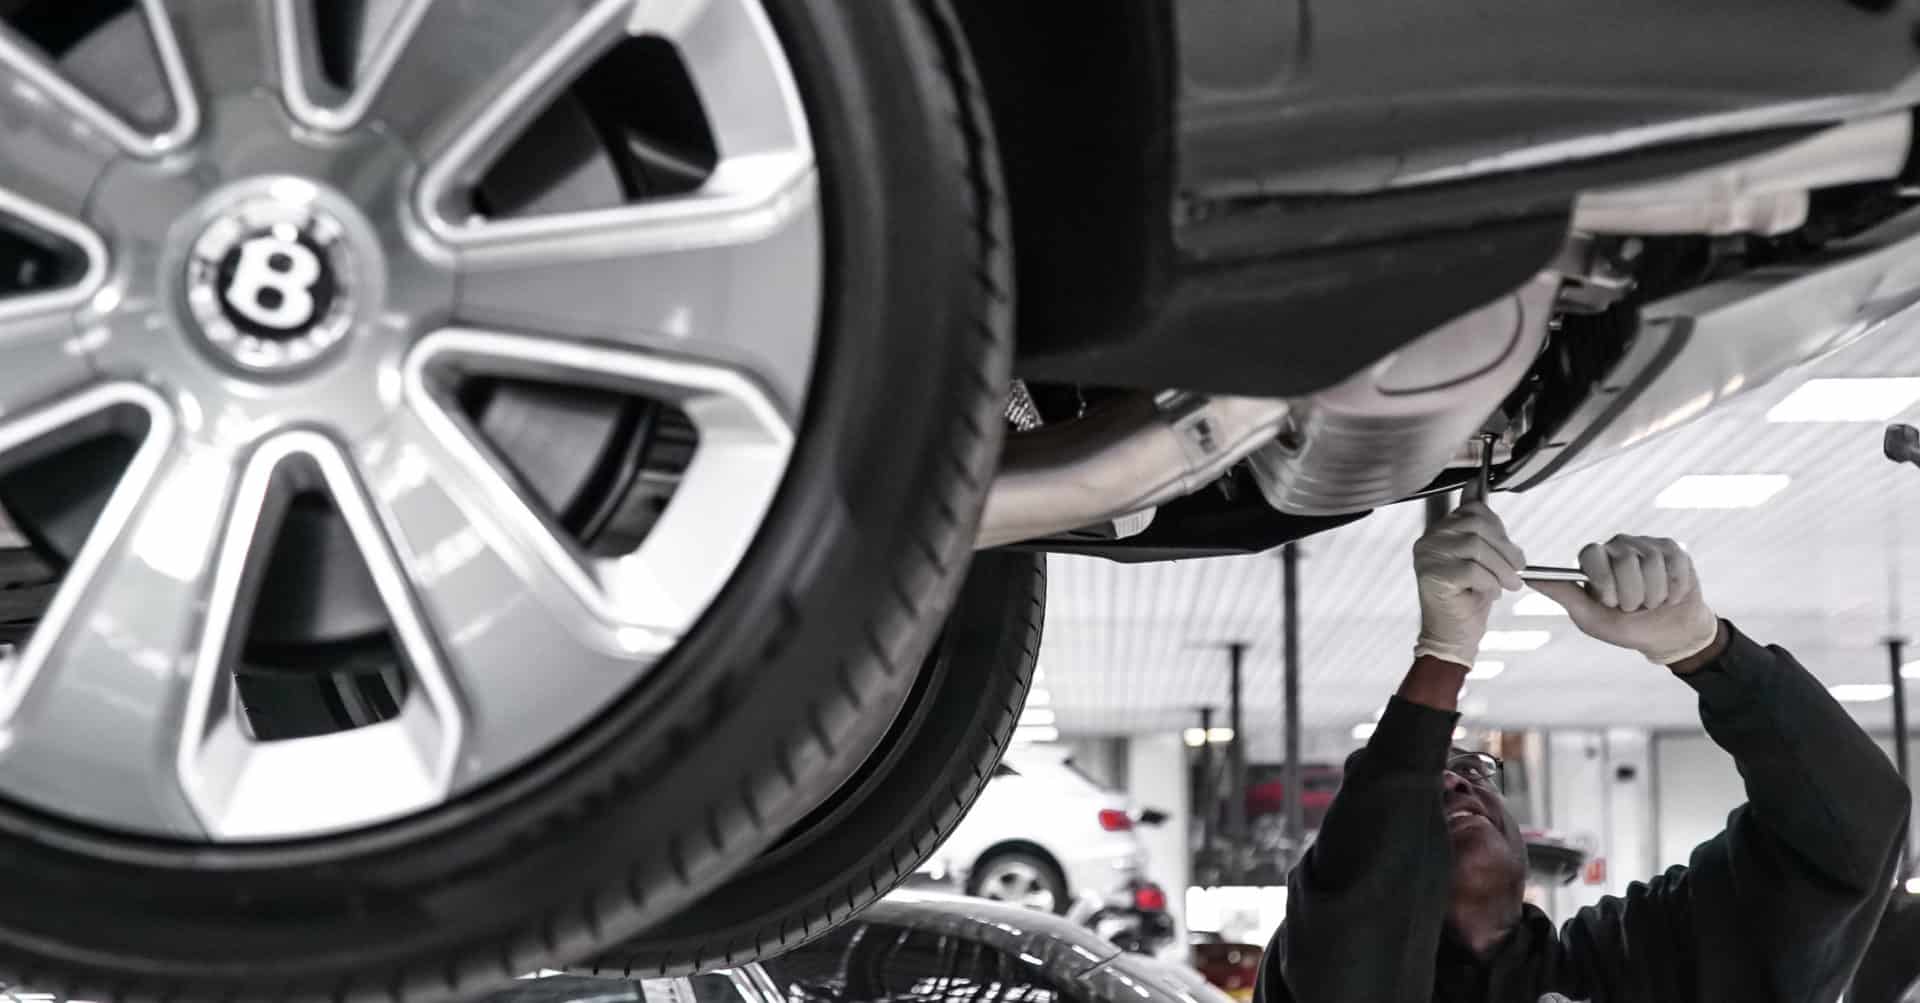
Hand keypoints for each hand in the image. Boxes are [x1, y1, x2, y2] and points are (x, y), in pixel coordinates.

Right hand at [1412, 501, 1525, 667]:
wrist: (1454, 636)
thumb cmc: (1467, 600)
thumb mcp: (1478, 556)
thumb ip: (1477, 524)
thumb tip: (1475, 485)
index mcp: (1437, 532)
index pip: (1472, 511)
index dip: (1499, 529)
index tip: (1509, 550)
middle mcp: (1428, 542)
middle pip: (1476, 526)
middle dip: (1505, 549)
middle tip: (1517, 570)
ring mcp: (1427, 559)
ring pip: (1476, 547)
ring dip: (1501, 569)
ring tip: (1508, 584)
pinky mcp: (1433, 577)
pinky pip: (1472, 569)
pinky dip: (1489, 582)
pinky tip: (1490, 593)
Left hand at [1532, 535, 1720, 665]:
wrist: (1667, 634)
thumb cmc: (1625, 627)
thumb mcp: (1590, 617)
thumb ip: (1563, 594)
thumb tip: (1526, 578)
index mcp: (1593, 560)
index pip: (1592, 554)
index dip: (1604, 581)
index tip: (1610, 603)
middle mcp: (1617, 546)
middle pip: (1624, 560)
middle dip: (1632, 594)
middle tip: (1633, 607)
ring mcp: (1646, 545)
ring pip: (1652, 563)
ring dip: (1654, 594)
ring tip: (1651, 603)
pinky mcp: (1673, 550)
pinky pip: (1675, 564)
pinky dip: (1674, 589)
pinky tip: (1670, 596)